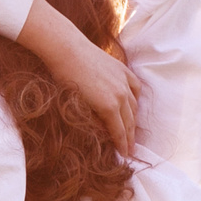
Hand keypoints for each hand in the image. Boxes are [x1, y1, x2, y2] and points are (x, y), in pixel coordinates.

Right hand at [20, 0, 143, 148]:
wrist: (66, 49)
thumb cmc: (71, 55)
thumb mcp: (93, 66)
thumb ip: (99, 80)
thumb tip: (93, 92)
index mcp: (123, 73)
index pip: (134, 97)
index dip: (133, 113)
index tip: (132, 125)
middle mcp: (126, 84)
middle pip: (134, 112)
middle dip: (134, 129)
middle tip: (133, 144)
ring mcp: (119, 95)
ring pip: (129, 122)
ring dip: (129, 138)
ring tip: (128, 151)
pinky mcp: (109, 105)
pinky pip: (118, 128)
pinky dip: (121, 140)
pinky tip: (122, 151)